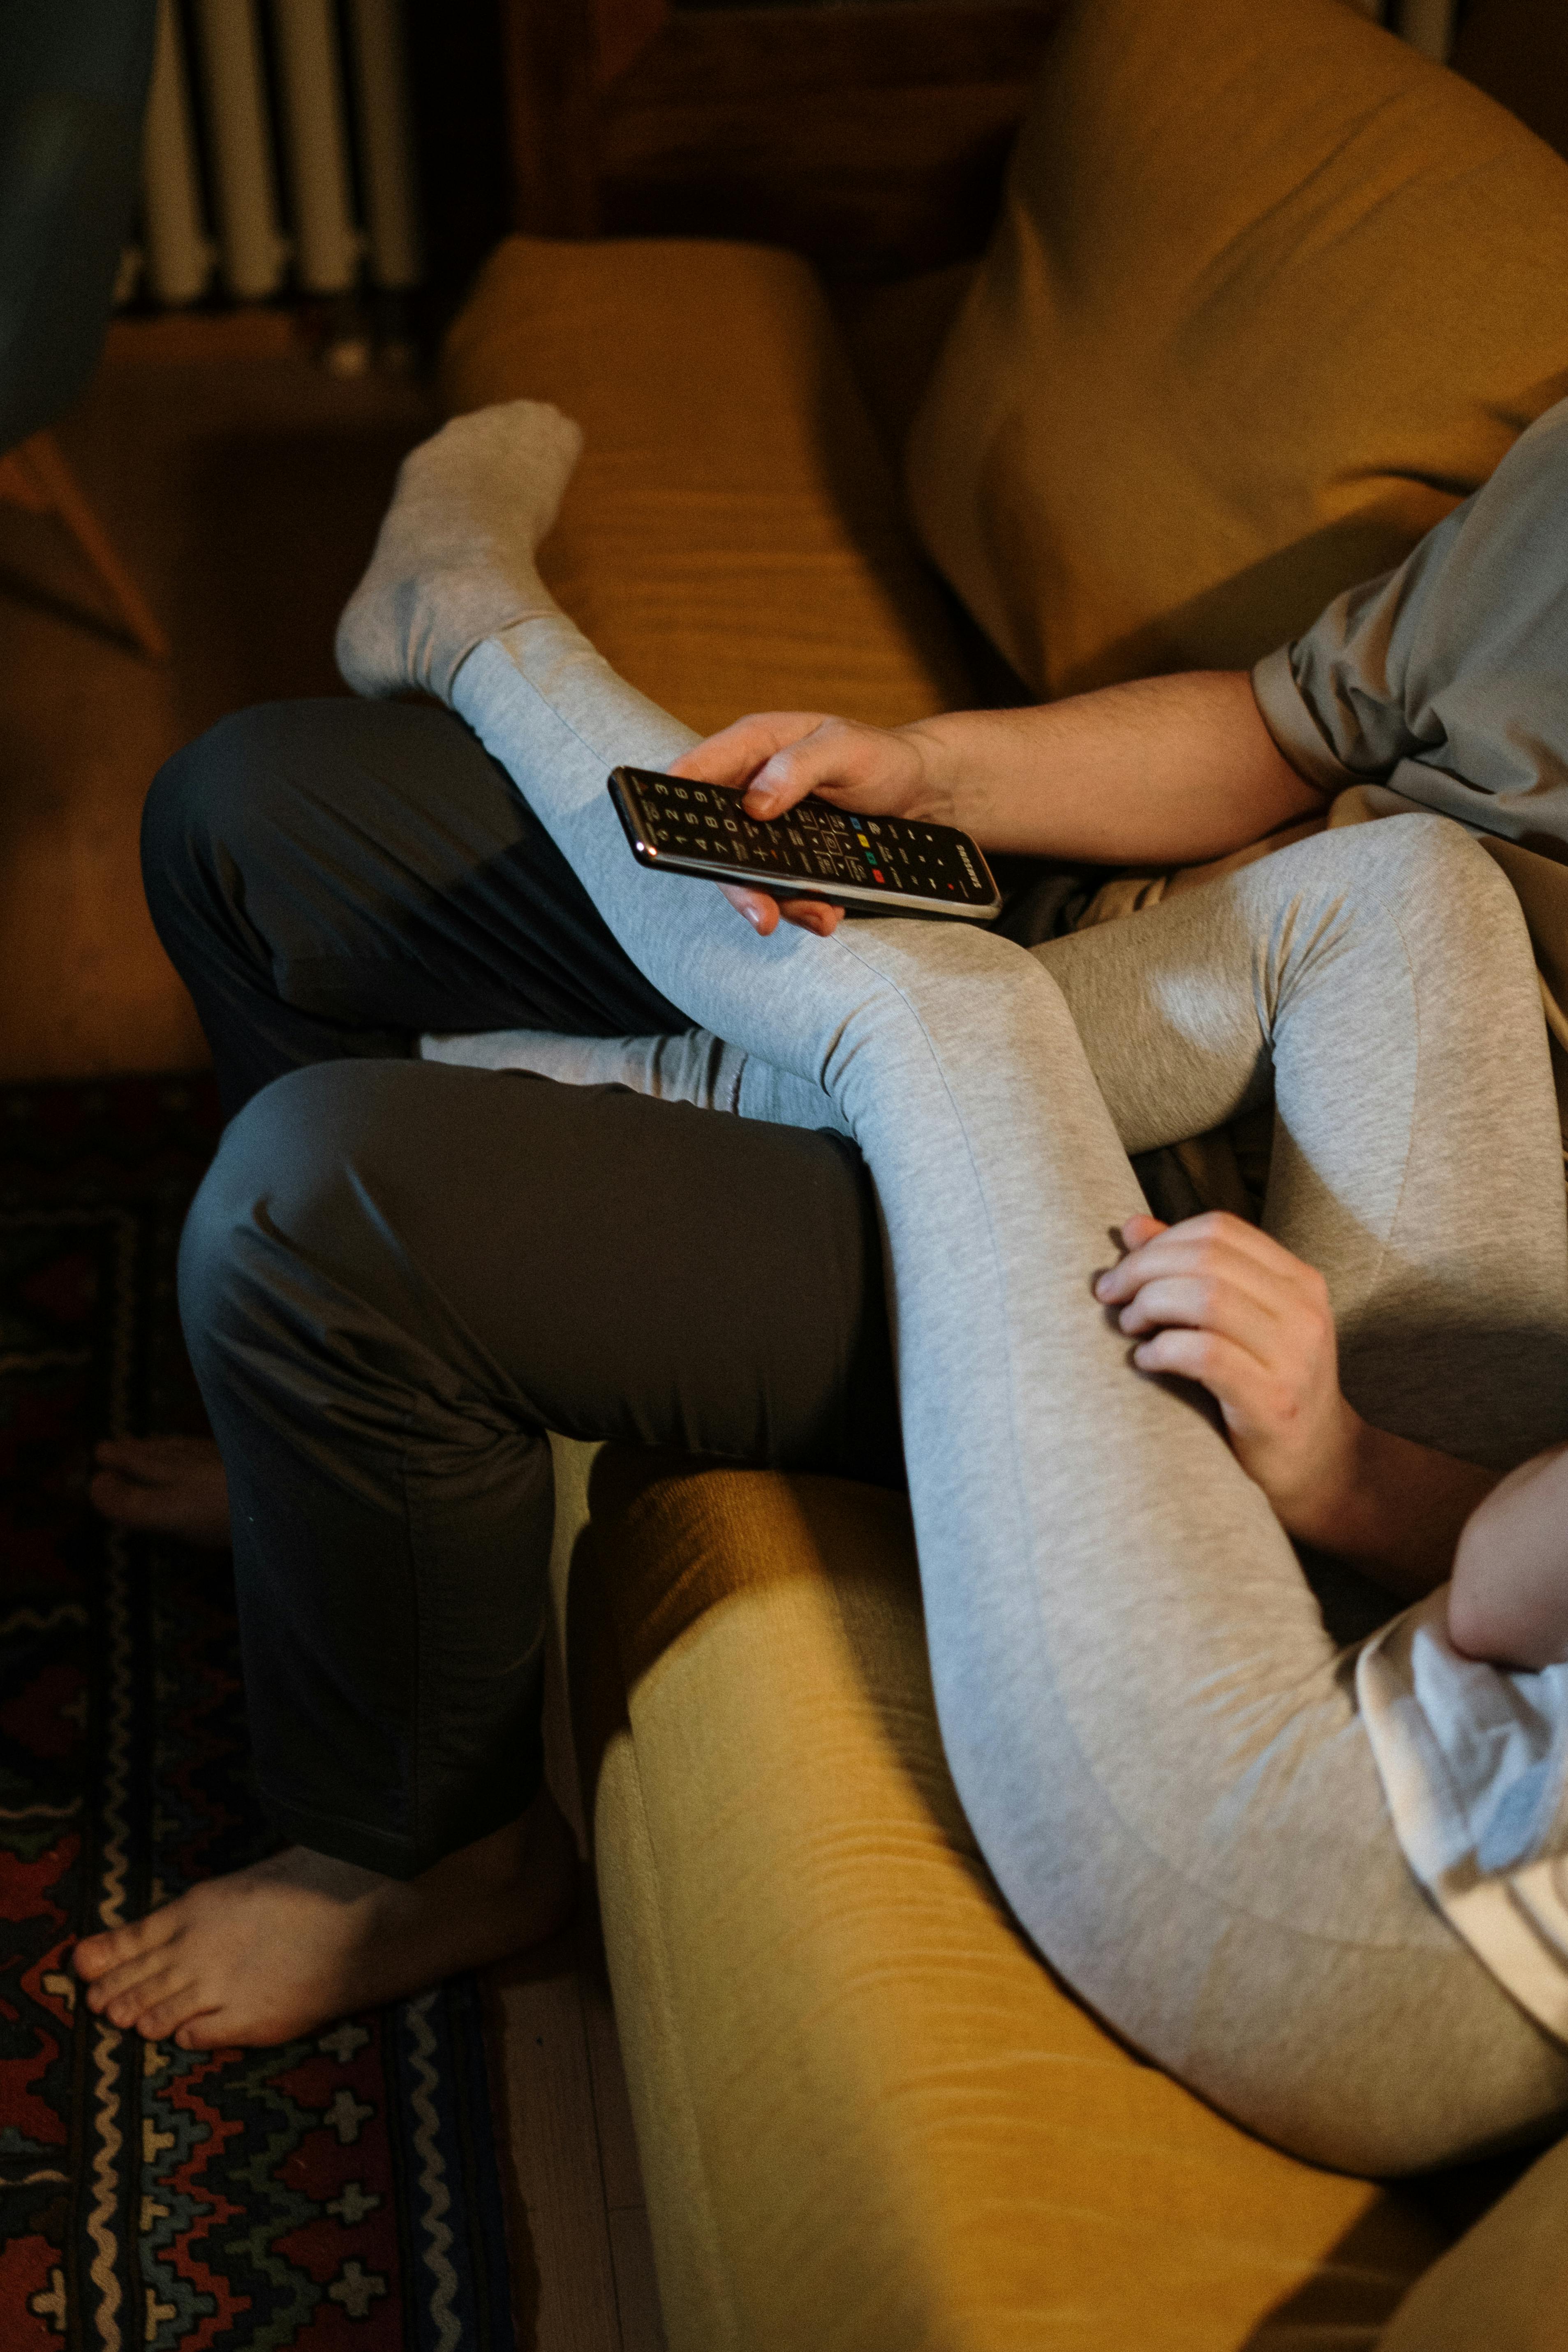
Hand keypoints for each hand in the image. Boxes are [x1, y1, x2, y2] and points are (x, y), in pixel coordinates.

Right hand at [669, 710, 942, 937]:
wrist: (921, 793)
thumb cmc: (881, 756)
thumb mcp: (845, 748)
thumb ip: (798, 767)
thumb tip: (755, 803)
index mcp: (754, 747)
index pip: (696, 770)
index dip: (668, 799)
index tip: (660, 833)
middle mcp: (752, 790)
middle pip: (716, 839)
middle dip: (735, 882)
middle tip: (761, 913)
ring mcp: (770, 830)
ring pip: (749, 874)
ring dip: (778, 903)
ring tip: (819, 915)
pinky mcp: (792, 859)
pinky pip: (782, 891)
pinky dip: (805, 908)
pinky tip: (830, 913)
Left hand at [1094, 1211, 1361, 1540]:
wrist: (1319, 1465)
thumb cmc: (1265, 1386)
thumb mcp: (1239, 1322)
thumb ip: (1194, 1272)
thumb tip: (1134, 1226)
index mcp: (1299, 1280)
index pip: (1219, 1229)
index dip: (1160, 1241)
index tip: (1123, 1268)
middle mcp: (1304, 1310)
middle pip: (1206, 1258)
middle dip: (1143, 1270)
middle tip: (1111, 1295)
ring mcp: (1293, 1355)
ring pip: (1205, 1298)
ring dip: (1150, 1306)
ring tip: (1130, 1328)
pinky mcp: (1273, 1400)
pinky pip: (1206, 1354)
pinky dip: (1163, 1351)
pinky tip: (1145, 1362)